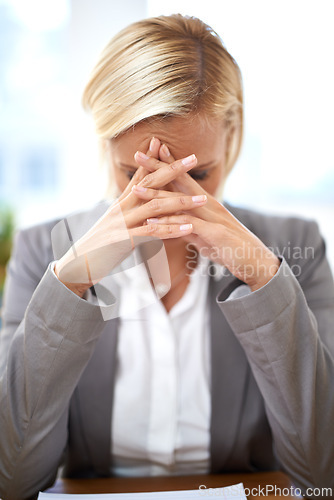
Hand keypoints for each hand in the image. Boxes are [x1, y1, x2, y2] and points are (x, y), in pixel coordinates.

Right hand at [55, 139, 207, 296]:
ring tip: (202, 200)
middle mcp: (121, 209)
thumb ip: (127, 212)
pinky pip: (152, 233)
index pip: (138, 176)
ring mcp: (122, 224)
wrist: (78, 266)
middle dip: (172, 169)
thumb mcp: (113, 225)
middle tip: (193, 158)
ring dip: (180, 202)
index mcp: (120, 204)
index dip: (150, 159)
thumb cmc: (99, 247)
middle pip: (149, 184)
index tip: (161, 142)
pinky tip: (188, 228)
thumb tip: (138, 202)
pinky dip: (171, 230)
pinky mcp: (124, 241)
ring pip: (155, 207)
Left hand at [133, 142, 279, 291]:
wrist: (255, 261)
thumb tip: (172, 226)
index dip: (166, 164)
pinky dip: (169, 223)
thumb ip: (188, 227)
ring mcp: (213, 217)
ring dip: (157, 196)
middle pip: (180, 182)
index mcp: (205, 203)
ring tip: (136, 190)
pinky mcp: (215, 233)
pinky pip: (188, 225)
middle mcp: (208, 205)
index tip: (148, 151)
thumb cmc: (229, 248)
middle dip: (158, 168)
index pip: (183, 179)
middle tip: (137, 154)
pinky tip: (152, 223)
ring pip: (180, 202)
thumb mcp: (204, 236)